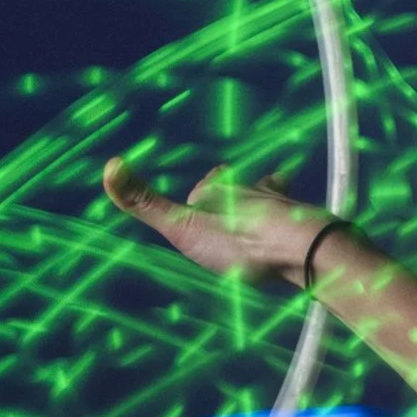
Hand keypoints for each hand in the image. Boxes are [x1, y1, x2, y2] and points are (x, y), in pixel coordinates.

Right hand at [102, 156, 334, 287]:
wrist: (301, 250)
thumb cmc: (241, 241)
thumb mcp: (183, 227)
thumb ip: (146, 203)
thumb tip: (109, 166)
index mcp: (221, 191)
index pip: (207, 185)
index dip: (203, 192)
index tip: (202, 195)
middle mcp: (253, 192)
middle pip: (241, 186)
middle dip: (235, 192)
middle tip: (233, 198)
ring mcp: (283, 207)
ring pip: (273, 197)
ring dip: (268, 203)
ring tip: (267, 214)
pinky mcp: (307, 227)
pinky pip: (301, 221)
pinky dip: (297, 224)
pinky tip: (300, 233)